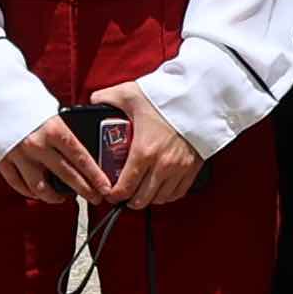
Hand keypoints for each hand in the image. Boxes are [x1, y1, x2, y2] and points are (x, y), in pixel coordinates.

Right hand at [0, 115, 97, 205]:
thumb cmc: (21, 96)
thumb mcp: (49, 109)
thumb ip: (62, 129)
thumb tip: (78, 147)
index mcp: (54, 130)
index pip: (81, 159)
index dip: (95, 177)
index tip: (106, 187)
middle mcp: (38, 145)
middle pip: (67, 176)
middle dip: (84, 190)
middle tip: (95, 198)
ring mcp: (19, 155)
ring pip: (40, 188)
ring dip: (55, 197)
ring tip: (63, 198)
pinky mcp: (2, 160)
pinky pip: (18, 184)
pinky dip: (29, 192)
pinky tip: (38, 193)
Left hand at [85, 89, 202, 208]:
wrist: (199, 96)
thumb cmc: (166, 95)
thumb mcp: (129, 94)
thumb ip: (106, 98)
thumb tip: (93, 101)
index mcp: (144, 151)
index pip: (125, 187)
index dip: (114, 195)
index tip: (109, 193)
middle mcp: (162, 164)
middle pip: (142, 199)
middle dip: (129, 200)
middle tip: (122, 194)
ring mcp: (179, 168)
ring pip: (160, 198)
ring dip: (148, 198)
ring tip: (140, 191)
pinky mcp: (193, 168)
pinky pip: (178, 193)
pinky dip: (167, 195)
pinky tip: (159, 188)